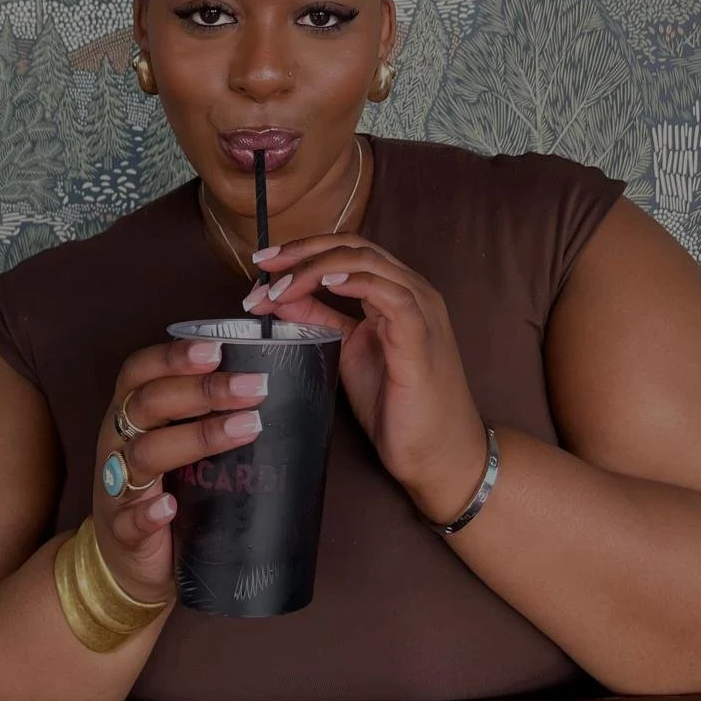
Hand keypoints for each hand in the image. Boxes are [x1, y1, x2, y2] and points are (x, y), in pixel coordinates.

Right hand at [90, 339, 268, 603]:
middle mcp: (118, 441)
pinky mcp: (121, 532)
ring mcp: (116, 486)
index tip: (217, 350)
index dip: (173, 357)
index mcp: (130, 411)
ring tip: (245, 429)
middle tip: (254, 387)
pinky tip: (169, 506)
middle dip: (203, 391)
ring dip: (196, 439)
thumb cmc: (164, 484)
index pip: (141, 370)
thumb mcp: (175, 438)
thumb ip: (205, 411)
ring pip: (145, 455)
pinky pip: (129, 520)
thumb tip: (270, 379)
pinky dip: (147, 512)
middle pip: (149, 404)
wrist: (128, 559)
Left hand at [244, 236, 487, 525]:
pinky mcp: (421, 336)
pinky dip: (357, 283)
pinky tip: (328, 284)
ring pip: (368, 262)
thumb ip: (319, 320)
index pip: (347, 250)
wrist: (438, 454)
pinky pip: (391, 295)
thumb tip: (278, 298)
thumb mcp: (346, 352)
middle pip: (354, 246)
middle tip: (262, 264)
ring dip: (317, 268)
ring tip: (281, 287)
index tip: (262, 263)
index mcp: (395, 291)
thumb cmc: (398, 405)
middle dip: (303, 250)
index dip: (304, 249)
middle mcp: (411, 290)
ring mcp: (420, 310)